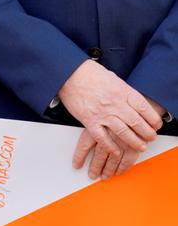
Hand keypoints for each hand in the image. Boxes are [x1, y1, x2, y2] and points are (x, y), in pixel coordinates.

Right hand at [60, 61, 162, 178]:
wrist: (69, 74)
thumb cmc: (89, 74)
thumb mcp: (113, 78)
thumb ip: (124, 91)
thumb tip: (132, 101)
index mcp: (122, 91)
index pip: (143, 108)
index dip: (152, 119)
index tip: (156, 124)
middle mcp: (114, 103)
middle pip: (136, 122)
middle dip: (146, 133)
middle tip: (150, 137)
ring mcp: (102, 113)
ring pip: (123, 132)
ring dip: (134, 142)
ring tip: (140, 147)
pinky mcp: (89, 121)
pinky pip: (102, 138)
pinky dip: (111, 147)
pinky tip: (117, 151)